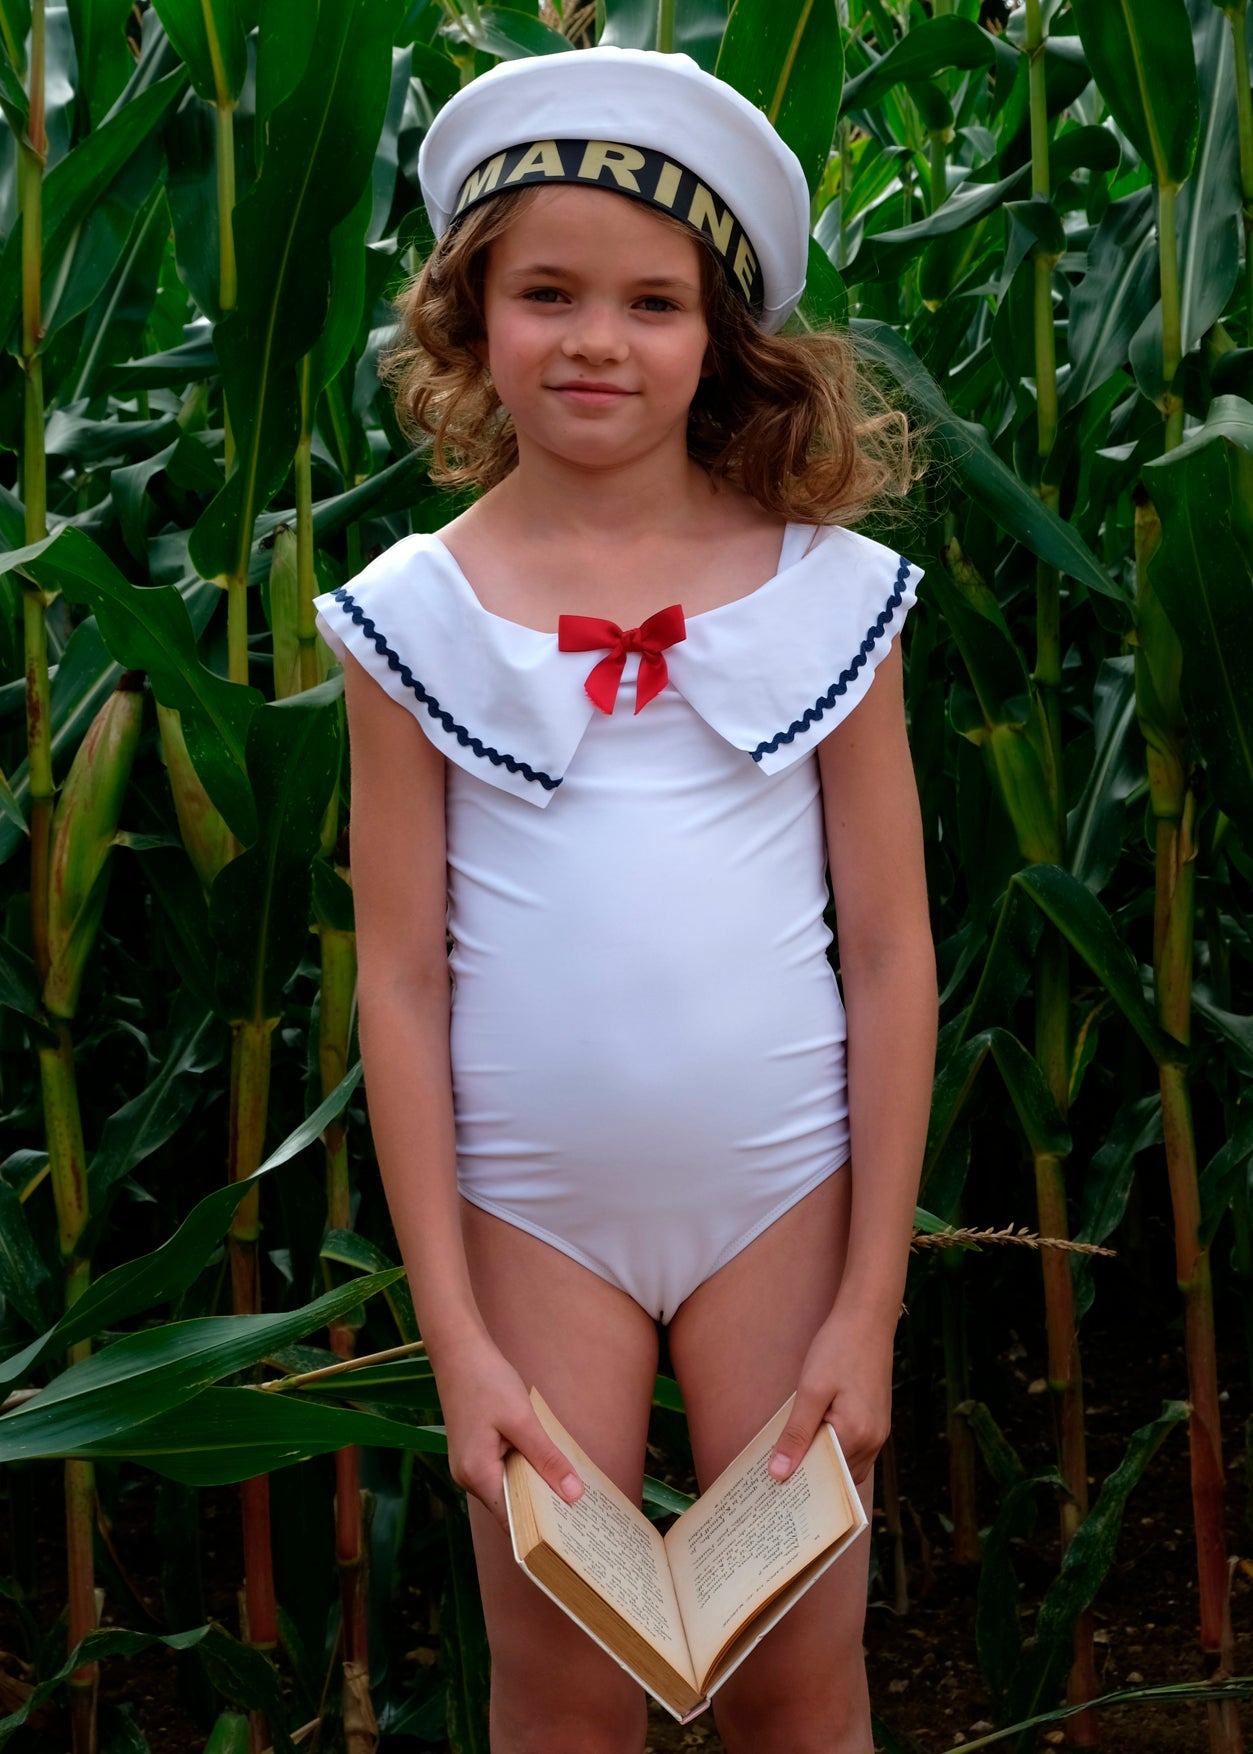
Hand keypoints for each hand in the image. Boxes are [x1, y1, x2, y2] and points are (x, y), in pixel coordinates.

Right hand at [434, 1333, 583, 1532]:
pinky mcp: (474, 1452)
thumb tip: (573, 1495)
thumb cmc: (487, 1381)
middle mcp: (468, 1477)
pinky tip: (547, 1464)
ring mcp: (468, 1466)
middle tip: (581, 1514)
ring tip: (570, 1491)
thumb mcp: (522, 1420)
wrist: (458, 1351)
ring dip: (535, 1488)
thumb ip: (547, 1459)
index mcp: (477, 1474)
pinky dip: (524, 1472)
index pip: (512, 1521)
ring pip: (508, 1489)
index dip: (540, 1533)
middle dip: (543, 1511)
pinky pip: (502, 1472)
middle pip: (510, 1507)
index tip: (571, 1539)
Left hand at [767, 1308, 894, 1486]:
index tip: (772, 1484)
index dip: (800, 1482)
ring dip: (823, 1462)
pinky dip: (835, 1448)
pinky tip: (814, 1434)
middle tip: (776, 1473)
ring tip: (792, 1454)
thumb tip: (779, 1474)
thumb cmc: (838, 1349)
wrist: (867, 1318)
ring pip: (848, 1464)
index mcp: (857, 1435)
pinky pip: (855, 1449)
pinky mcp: (877, 1420)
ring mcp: (878, 1431)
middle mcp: (873, 1440)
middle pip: (838, 1476)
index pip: (825, 1478)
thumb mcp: (810, 1390)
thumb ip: (796, 1434)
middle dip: (811, 1476)